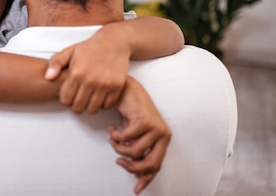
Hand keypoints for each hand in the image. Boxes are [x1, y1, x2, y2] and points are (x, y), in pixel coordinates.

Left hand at [45, 28, 130, 113]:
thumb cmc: (90, 48)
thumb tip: (48, 77)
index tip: (69, 94)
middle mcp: (90, 80)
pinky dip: (103, 103)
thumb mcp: (69, 51)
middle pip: (78, 107)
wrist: (114, 42)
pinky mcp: (117, 86)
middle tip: (78, 97)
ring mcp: (105, 84)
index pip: (65, 100)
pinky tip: (100, 95)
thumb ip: (56, 63)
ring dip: (89, 106)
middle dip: (76, 105)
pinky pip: (107, 106)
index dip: (65, 99)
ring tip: (89, 97)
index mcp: (76, 73)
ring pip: (92, 109)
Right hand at [109, 77, 170, 194]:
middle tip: (119, 161)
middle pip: (149, 164)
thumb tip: (137, 173)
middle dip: (131, 167)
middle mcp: (163, 135)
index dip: (146, 179)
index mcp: (163, 140)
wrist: (127, 89)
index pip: (156, 165)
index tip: (136, 189)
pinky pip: (125, 138)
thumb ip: (139, 151)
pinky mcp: (144, 121)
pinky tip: (112, 128)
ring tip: (113, 138)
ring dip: (119, 147)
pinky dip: (115, 135)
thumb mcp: (137, 136)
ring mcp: (155, 128)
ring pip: (134, 152)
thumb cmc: (131, 112)